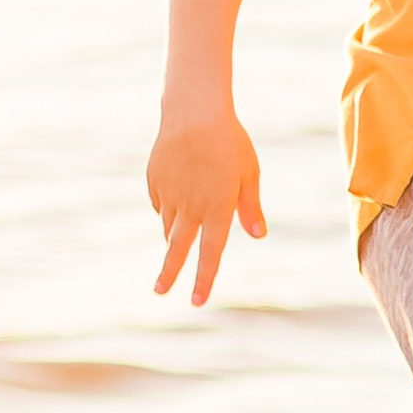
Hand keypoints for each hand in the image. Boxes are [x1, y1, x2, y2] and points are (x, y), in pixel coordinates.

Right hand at [149, 104, 266, 302]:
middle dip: (169, 273)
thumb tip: (258, 236)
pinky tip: (180, 187)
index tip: (196, 300)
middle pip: (177, 249)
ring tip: (180, 236)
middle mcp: (190, 207)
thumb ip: (250, 208)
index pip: (210, 253)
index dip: (204, 279)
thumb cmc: (229, 142)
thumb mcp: (248, 173)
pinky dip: (169, 205)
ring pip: (169, 225)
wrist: (194, 111)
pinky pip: (161, 203)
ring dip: (174, 236)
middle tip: (160, 292)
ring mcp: (169, 195)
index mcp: (217, 208)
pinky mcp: (155, 182)